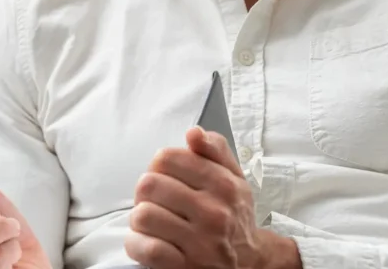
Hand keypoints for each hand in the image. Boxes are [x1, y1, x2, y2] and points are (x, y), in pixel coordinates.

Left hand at [125, 127, 301, 268]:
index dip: (158, 165)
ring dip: (140, 218)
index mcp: (223, 184)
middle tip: (154, 199)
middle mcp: (213, 212)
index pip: (168, 158)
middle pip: (150, 185)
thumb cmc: (234, 214)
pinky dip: (137, 243)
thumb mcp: (235, 177)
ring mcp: (200, 242)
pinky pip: (147, 249)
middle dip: (145, 191)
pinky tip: (145, 240)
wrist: (250, 262)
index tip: (164, 175)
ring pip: (144, 216)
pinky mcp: (186, 266)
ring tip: (150, 220)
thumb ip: (215, 149)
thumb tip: (193, 132)